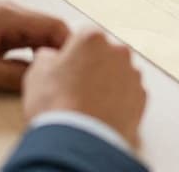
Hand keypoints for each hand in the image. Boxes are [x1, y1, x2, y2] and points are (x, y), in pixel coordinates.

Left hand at [0, 2, 69, 90]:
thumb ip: (13, 76)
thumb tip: (43, 80)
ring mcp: (2, 16)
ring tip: (46, 75)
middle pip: (49, 28)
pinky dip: (31, 51)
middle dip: (59, 51)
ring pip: (37, 33)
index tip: (74, 67)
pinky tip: (28, 69)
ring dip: (45, 52)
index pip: (54, 24)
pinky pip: (24, 36)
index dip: (69, 45)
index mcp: (7, 16)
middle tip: (62, 75)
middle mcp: (9, 10)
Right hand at [23, 28, 147, 148]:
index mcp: (92, 39)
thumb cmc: (56, 106)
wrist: (79, 141)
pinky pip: (128, 95)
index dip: (70, 54)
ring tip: (87, 107)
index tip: (62, 70)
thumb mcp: (37, 74)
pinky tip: (101, 115)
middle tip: (73, 90)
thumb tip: (50, 57)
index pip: (81, 37)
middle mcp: (118, 52)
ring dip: (106, 85)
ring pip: (118, 74)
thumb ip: (47, 57)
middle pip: (103, 54)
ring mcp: (133, 75)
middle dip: (91, 68)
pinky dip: (117, 102)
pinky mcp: (142, 99)